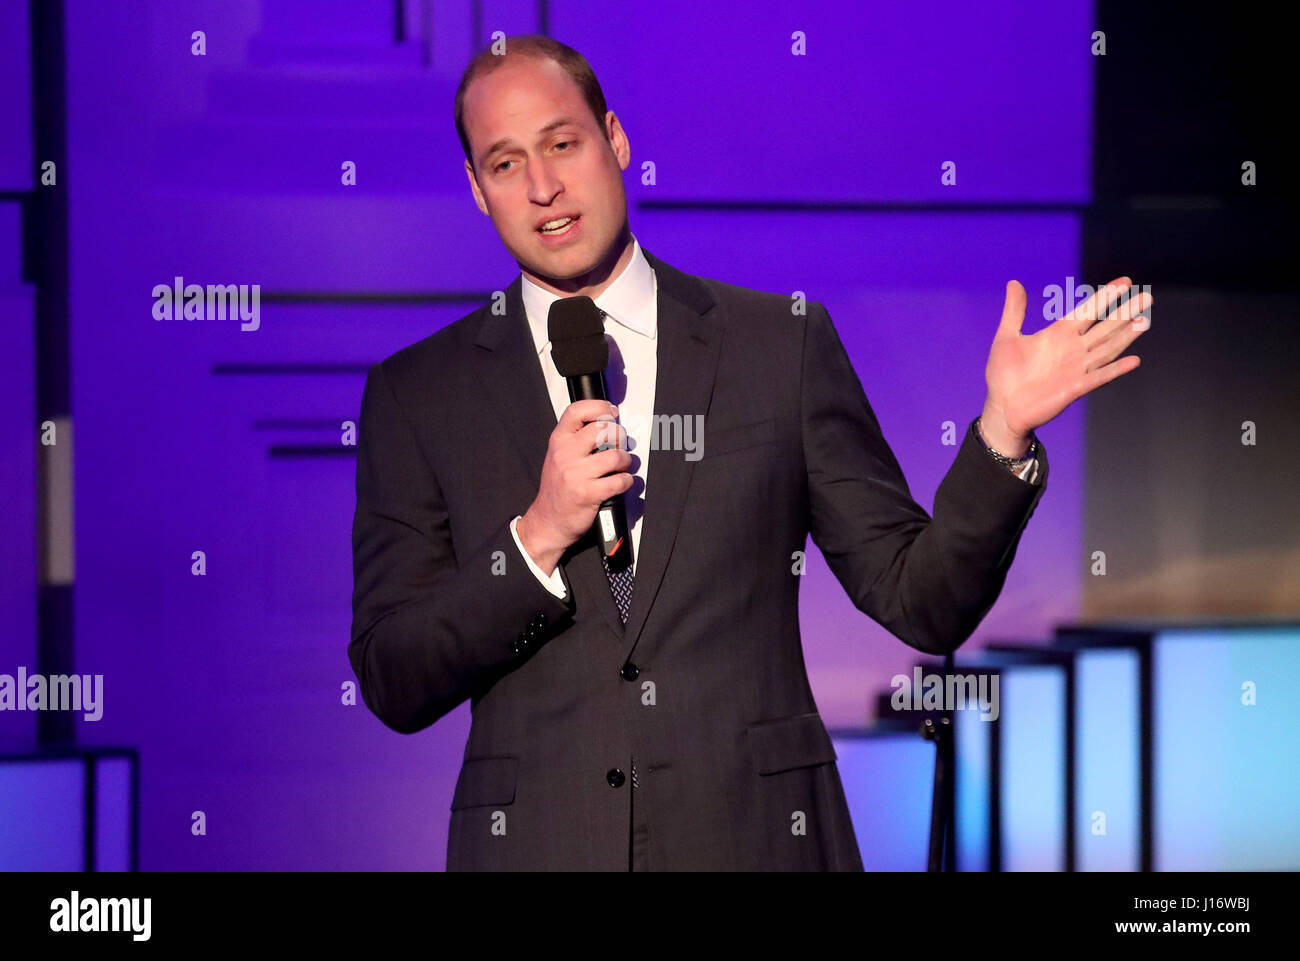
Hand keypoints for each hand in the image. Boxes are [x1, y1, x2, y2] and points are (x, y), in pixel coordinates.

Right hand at [517, 399, 631, 574]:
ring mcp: (575, 475)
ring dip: (626, 462)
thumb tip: (608, 424)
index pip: (577, 411)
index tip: (611, 412)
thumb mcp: (558, 457)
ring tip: (621, 467)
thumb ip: (577, 440)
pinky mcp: (588, 494)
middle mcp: (565, 454)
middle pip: (602, 430)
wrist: (547, 522)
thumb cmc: (558, 489)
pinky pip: (620, 480)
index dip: (599, 407)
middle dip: (619, 436)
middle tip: (619, 446)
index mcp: (558, 441)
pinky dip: (626, 481)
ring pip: (616, 456)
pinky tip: (620, 483)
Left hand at [981, 276, 1151, 452]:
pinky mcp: (1075, 388)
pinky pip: (1099, 377)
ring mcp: (1076, 368)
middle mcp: (1073, 349)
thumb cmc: (1004, 374)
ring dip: (1127, 335)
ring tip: (1145, 320)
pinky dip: (1116, 369)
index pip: (1088, 310)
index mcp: (1058, 334)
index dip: (1106, 296)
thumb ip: (1015, 310)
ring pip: (1108, 348)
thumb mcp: (1007, 336)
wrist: (1002, 407)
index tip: (1125, 281)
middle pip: (1105, 327)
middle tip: (1147, 296)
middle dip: (1125, 312)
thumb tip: (1014, 282)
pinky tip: (1133, 361)